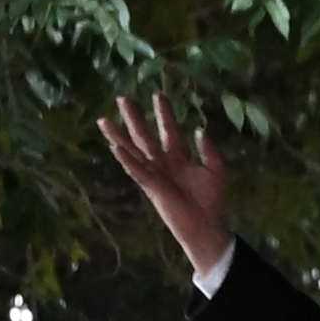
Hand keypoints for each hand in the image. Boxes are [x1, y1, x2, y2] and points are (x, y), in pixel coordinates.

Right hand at [102, 89, 235, 278]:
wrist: (207, 225)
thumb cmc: (210, 200)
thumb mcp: (215, 170)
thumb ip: (208, 150)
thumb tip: (199, 129)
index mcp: (178, 157)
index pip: (169, 130)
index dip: (164, 113)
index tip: (159, 94)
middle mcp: (162, 163)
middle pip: (144, 136)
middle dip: (134, 118)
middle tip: (123, 97)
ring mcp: (154, 174)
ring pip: (133, 151)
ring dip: (118, 136)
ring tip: (104, 119)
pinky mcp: (151, 187)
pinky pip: (136, 171)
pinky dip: (126, 159)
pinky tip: (115, 147)